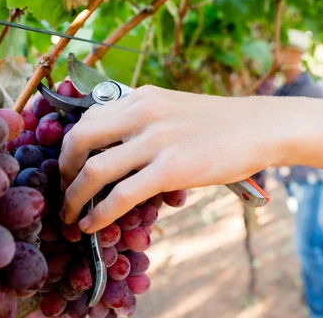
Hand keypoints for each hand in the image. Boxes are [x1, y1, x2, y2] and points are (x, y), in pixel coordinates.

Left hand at [58, 85, 278, 232]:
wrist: (259, 127)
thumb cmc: (219, 123)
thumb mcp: (173, 109)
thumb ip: (142, 122)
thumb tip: (116, 153)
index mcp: (141, 97)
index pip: (87, 119)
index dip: (69, 148)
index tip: (69, 169)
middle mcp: (141, 113)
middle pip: (79, 140)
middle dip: (64, 172)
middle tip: (65, 192)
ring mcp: (156, 140)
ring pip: (94, 170)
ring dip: (74, 198)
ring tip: (71, 216)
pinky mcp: (171, 168)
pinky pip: (121, 195)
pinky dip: (99, 213)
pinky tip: (93, 224)